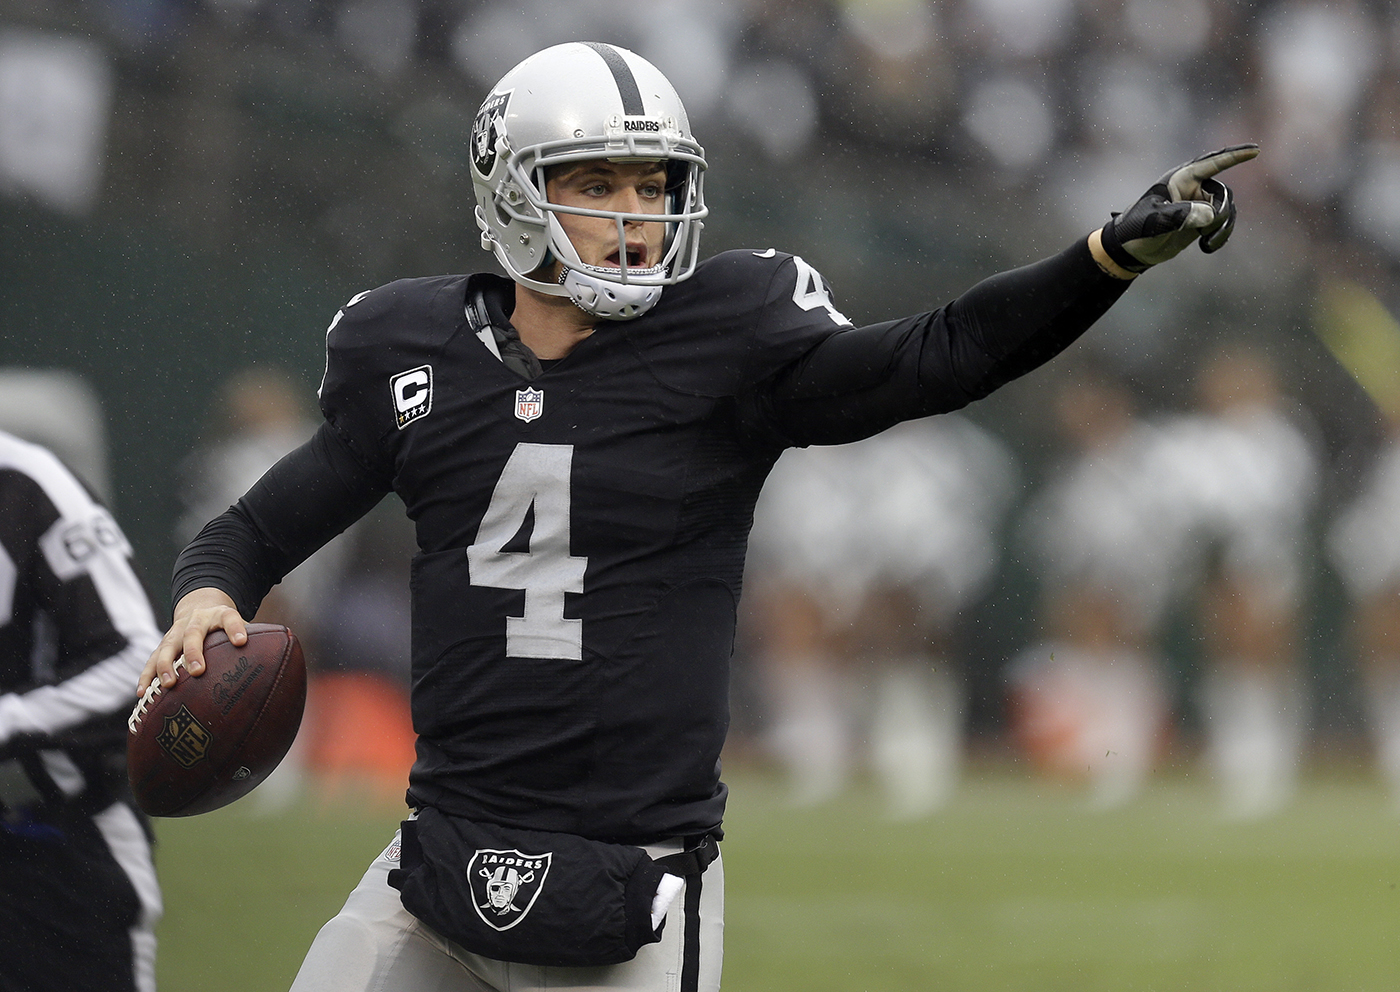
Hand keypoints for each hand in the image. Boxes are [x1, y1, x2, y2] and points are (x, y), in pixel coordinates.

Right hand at [136, 588, 246, 694]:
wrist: (199, 605)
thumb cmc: (225, 625)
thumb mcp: (240, 624)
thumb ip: (257, 639)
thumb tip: (278, 666)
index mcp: (219, 615)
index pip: (230, 618)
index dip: (236, 628)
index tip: (242, 641)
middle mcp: (194, 622)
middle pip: (192, 635)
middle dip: (193, 653)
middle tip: (197, 671)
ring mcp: (175, 633)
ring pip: (167, 648)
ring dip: (165, 666)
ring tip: (167, 685)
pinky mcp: (162, 646)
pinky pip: (151, 661)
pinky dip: (146, 676)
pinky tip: (142, 693)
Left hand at [1098, 144, 1259, 273]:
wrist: (1131, 250)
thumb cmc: (1136, 229)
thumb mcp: (1154, 222)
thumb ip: (1180, 215)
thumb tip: (1208, 215)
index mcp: (1181, 179)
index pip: (1212, 163)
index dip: (1234, 156)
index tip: (1255, 151)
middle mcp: (1193, 188)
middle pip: (1223, 194)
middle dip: (1220, 214)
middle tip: (1204, 231)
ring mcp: (1199, 203)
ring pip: (1227, 210)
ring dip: (1221, 228)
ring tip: (1205, 243)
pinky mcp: (1202, 219)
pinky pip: (1223, 223)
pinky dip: (1221, 235)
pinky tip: (1207, 247)